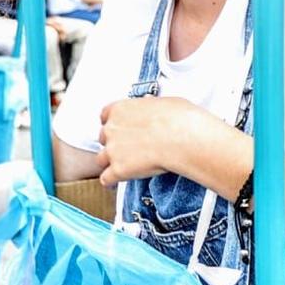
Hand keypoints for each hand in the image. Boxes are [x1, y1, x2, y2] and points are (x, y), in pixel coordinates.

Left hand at [97, 95, 213, 185]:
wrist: (183, 138)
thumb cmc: (178, 119)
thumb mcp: (163, 102)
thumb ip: (149, 106)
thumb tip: (150, 105)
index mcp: (120, 109)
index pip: (105, 116)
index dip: (114, 124)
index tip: (122, 129)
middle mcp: (111, 128)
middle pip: (103, 138)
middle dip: (114, 144)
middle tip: (130, 149)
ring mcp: (113, 150)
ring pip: (101, 160)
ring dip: (111, 163)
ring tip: (125, 167)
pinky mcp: (118, 170)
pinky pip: (106, 179)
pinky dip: (112, 181)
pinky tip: (118, 181)